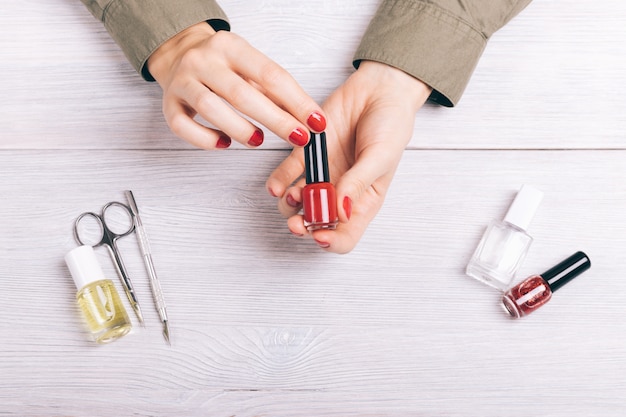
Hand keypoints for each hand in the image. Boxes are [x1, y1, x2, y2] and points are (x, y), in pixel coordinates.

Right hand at [147, 23, 325, 148]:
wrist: (179, 53)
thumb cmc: (222, 64)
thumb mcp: (249, 65)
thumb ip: (274, 90)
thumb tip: (308, 120)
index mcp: (230, 46)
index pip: (270, 74)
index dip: (296, 101)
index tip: (316, 122)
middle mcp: (204, 60)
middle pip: (241, 93)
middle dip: (275, 120)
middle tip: (298, 138)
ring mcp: (183, 81)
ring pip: (209, 109)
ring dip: (239, 128)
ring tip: (258, 140)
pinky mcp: (168, 103)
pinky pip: (183, 126)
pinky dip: (205, 139)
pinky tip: (224, 143)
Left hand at [266, 61, 431, 252]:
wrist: (379, 90)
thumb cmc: (391, 126)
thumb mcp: (381, 157)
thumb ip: (359, 184)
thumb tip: (340, 213)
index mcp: (363, 202)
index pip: (345, 236)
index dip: (331, 241)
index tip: (320, 235)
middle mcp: (339, 192)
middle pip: (316, 223)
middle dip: (304, 227)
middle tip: (297, 222)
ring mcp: (322, 174)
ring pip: (297, 203)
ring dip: (290, 205)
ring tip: (293, 193)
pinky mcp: (307, 154)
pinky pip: (287, 174)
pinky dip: (278, 182)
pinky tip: (275, 185)